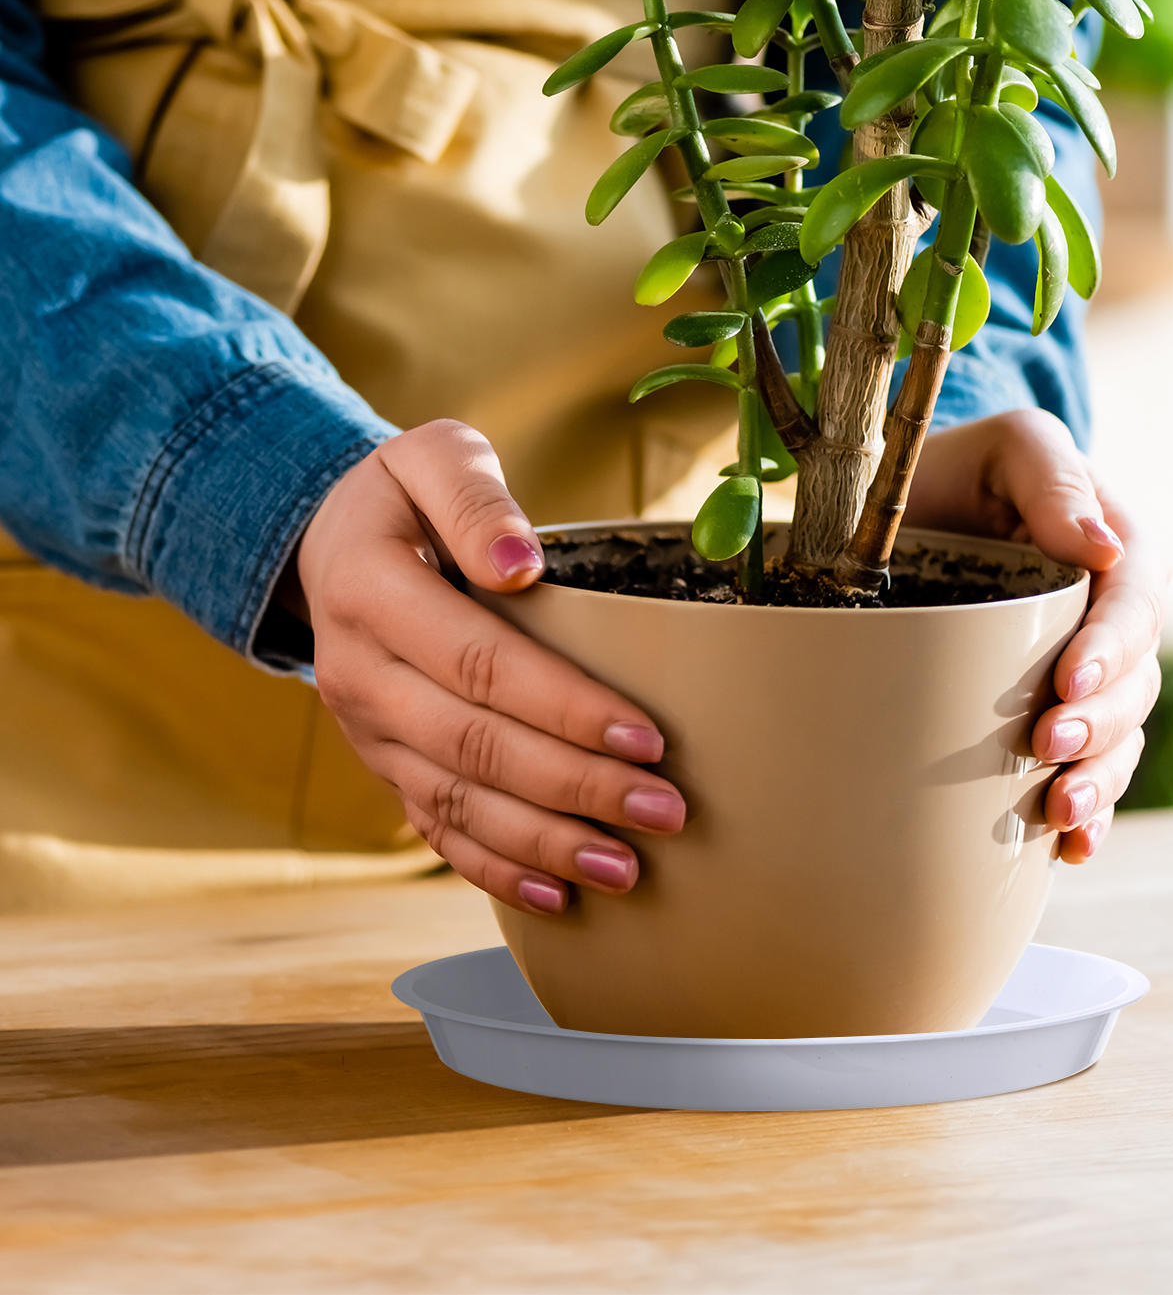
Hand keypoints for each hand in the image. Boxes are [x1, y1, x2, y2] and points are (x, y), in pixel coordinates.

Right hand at [290, 420, 684, 915]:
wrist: (326, 543)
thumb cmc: (402, 495)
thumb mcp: (430, 456)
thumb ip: (473, 497)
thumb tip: (518, 563)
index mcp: (370, 592)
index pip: (480, 663)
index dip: (564, 706)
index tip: (646, 737)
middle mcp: (359, 673)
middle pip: (476, 746)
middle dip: (576, 788)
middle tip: (666, 812)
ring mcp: (367, 730)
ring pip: (456, 803)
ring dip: (544, 844)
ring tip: (627, 868)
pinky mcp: (383, 763)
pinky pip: (433, 827)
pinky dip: (493, 869)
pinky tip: (556, 897)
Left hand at [904, 409, 1166, 862]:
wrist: (915, 511)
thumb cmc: (962, 469)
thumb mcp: (1007, 446)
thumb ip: (1052, 478)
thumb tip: (1100, 547)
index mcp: (1120, 548)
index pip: (1135, 601)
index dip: (1112, 646)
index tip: (1068, 679)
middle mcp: (1116, 618)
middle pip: (1135, 681)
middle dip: (1098, 723)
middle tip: (1046, 747)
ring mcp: (1091, 673)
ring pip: (1118, 735)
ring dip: (1098, 778)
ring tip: (1060, 813)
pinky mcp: (1058, 714)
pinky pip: (1091, 769)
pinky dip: (1089, 813)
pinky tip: (1070, 848)